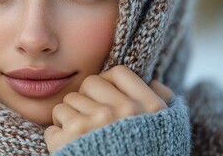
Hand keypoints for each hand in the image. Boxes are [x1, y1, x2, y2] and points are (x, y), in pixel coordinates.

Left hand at [44, 65, 172, 152]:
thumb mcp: (169, 132)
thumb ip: (163, 104)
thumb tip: (153, 83)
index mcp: (147, 108)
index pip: (118, 73)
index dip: (108, 83)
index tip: (106, 98)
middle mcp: (121, 112)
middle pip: (88, 84)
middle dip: (87, 100)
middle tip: (92, 119)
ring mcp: (94, 125)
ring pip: (66, 104)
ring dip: (70, 120)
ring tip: (83, 138)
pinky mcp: (69, 140)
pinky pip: (53, 126)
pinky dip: (58, 139)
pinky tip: (73, 150)